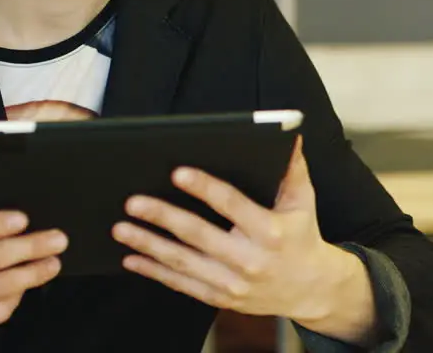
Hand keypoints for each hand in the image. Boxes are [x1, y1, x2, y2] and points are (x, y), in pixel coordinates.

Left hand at [111, 136, 350, 322]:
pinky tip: (131, 258)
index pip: (232, 206)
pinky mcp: (220, 298)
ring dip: (148, 245)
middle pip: (198, 236)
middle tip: (133, 202)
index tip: (178, 173)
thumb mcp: (302, 201)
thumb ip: (292, 167)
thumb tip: (287, 134)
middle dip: (162, 217)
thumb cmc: (301, 236)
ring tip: (121, 228)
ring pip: (183, 263)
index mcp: (269, 231)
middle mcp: (249, 261)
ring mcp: (233, 284)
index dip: (204, 188)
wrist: (311, 289)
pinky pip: (181, 285)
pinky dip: (154, 272)